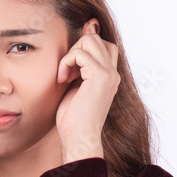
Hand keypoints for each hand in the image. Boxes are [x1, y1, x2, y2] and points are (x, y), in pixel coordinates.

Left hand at [55, 21, 120, 158]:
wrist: (79, 138)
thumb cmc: (74, 119)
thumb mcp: (76, 86)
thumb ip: (78, 68)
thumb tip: (75, 48)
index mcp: (110, 76)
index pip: (103, 45)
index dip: (84, 48)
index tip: (71, 67)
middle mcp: (113, 73)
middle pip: (95, 38)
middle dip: (75, 49)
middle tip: (67, 72)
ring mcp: (109, 74)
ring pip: (89, 40)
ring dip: (70, 55)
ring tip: (65, 76)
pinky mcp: (100, 77)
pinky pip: (80, 54)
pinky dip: (66, 63)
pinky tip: (62, 79)